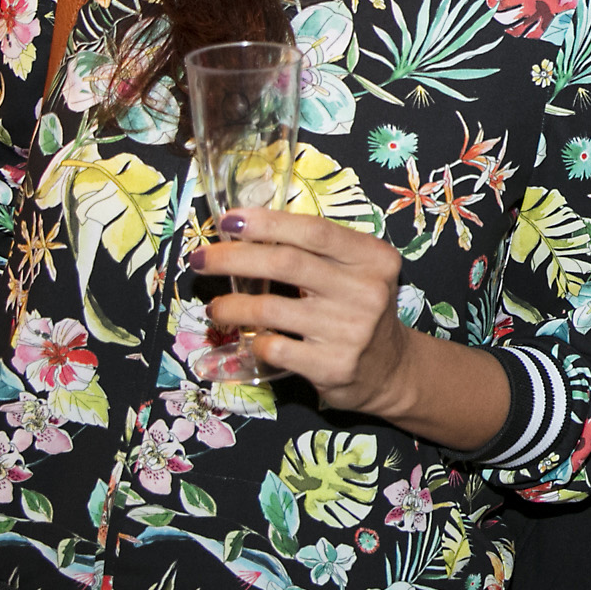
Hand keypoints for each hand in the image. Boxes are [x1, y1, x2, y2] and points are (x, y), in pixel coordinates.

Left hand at [200, 210, 412, 413]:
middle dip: (233, 258)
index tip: (228, 220)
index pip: (314, 231)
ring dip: (232, 305)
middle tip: (201, 259)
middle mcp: (366, 291)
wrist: (388, 369)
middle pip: (286, 263)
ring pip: (272, 308)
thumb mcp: (355, 272)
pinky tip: (248, 339)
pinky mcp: (334, 365)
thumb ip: (316, 252)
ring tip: (216, 307)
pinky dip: (253, 341)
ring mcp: (351, 330)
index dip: (267, 223)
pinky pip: (276, 347)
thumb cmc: (358, 310)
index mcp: (373, 258)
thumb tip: (247, 232)